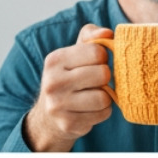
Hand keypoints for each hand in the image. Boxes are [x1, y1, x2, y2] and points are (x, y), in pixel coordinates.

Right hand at [24, 24, 114, 150]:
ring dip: (105, 97)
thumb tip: (108, 34)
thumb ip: (92, 37)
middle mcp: (52, 82)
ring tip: (93, 95)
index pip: (97, 52)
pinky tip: (90, 109)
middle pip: (103, 74)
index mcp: (54, 60)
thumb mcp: (76, 52)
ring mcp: (58, 105)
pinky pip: (103, 114)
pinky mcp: (68, 123)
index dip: (103, 57)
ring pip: (104, 97)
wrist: (49, 113)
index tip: (96, 63)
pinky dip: (102, 111)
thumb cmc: (70, 76)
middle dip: (105, 78)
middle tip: (96, 81)